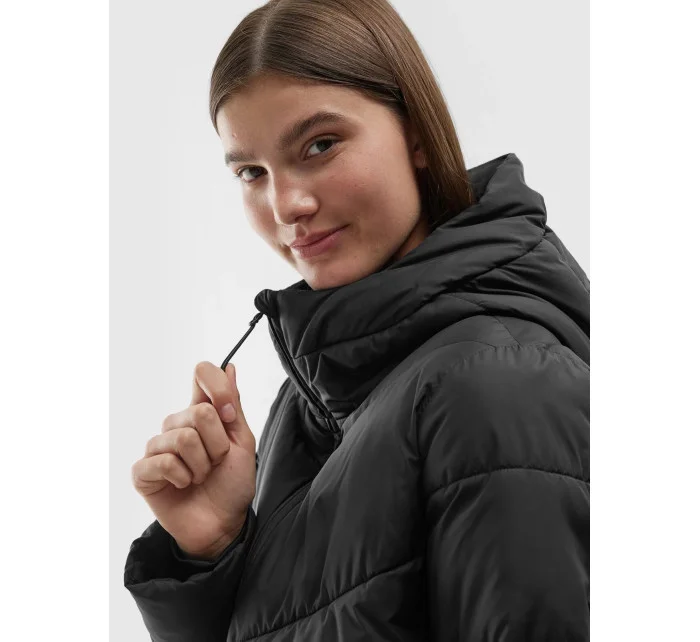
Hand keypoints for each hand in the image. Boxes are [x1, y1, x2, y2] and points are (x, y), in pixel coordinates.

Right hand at [131, 361, 255, 558]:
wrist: (224, 524)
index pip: (201, 373)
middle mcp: (176, 425)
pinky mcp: (143, 472)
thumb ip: (232, 405)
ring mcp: (157, 448)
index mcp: (201, 413)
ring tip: (201, 477)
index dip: (218, 388)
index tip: (230, 414)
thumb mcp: (242, 441)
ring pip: (182, 438)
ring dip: (202, 465)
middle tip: (216, 463)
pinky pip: (163, 461)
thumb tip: (229, 366)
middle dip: (218, 444)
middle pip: (198, 412)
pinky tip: (183, 485)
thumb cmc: (233, 483)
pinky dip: (182, 477)